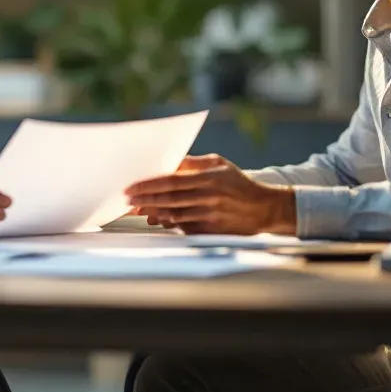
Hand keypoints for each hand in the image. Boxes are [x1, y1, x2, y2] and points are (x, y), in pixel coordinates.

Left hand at [125, 154, 296, 235]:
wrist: (263, 208)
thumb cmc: (237, 183)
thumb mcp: (218, 164)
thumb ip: (192, 163)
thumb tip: (167, 161)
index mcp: (208, 178)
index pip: (172, 180)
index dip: (149, 184)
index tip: (132, 186)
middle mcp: (209, 197)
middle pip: (169, 199)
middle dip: (145, 199)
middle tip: (127, 199)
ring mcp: (210, 215)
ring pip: (174, 215)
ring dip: (153, 213)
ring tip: (137, 209)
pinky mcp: (211, 230)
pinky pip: (184, 227)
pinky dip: (168, 223)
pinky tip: (157, 219)